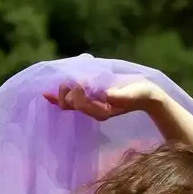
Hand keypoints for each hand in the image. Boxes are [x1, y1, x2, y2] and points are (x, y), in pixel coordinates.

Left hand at [41, 79, 164, 119]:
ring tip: (61, 84)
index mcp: (103, 111)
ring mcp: (91, 108)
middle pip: (70, 105)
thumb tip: (105, 95)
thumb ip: (118, 96)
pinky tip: (47, 94)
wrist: (146, 96)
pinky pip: (70, 103)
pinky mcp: (89, 102)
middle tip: (70, 81)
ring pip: (67, 105)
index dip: (77, 93)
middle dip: (66, 93)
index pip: (82, 104)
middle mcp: (94, 111)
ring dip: (61, 94)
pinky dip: (58, 98)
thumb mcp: (131, 93)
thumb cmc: (139, 93)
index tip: (81, 81)